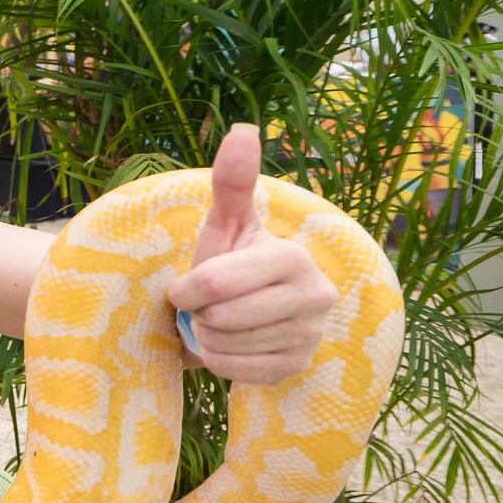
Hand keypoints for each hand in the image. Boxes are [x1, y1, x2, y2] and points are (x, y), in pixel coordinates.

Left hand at [170, 123, 333, 383]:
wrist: (242, 310)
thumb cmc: (229, 261)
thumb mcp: (225, 224)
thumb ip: (232, 183)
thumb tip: (244, 130)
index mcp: (294, 257)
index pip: (216, 282)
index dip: (188, 288)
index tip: (186, 287)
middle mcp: (316, 296)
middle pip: (220, 316)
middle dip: (199, 313)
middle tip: (207, 305)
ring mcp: (311, 336)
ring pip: (225, 345)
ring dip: (207, 336)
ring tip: (219, 321)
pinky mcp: (297, 368)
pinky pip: (235, 371)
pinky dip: (218, 360)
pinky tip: (230, 344)